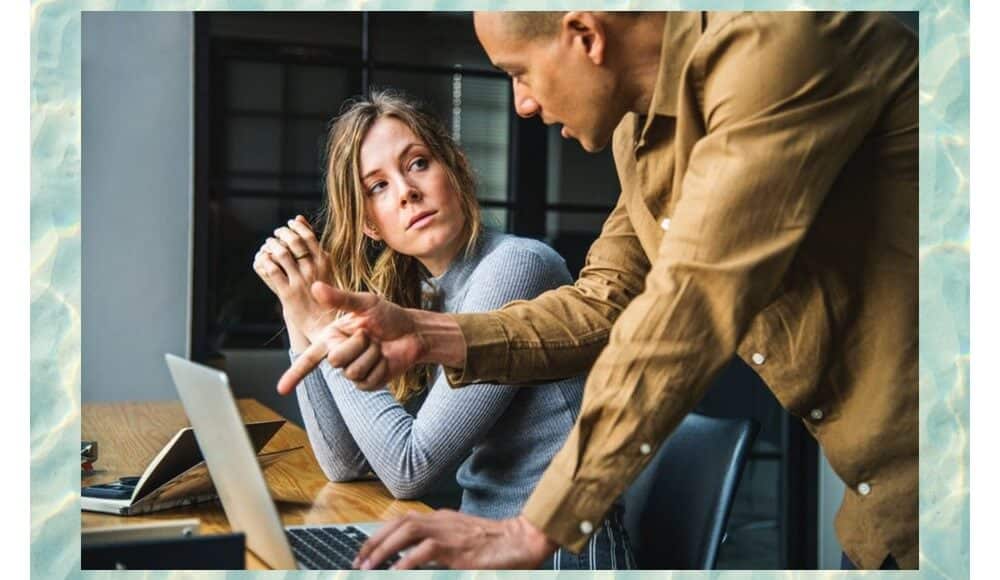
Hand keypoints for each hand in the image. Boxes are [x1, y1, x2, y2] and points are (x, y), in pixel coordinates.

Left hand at [252, 216, 333, 338]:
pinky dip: (265, 261)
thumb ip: (311, 243)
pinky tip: (263, 259)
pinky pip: (272, 271)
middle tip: (276, 234)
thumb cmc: (323, 291)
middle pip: (293, 242)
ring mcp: (300, 281)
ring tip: (269, 245)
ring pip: (281, 254)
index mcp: (324, 262)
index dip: (296, 227)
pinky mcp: (287, 293)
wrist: (322, 322)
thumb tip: (299, 217)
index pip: (308, 236)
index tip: (289, 224)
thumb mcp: (324, 266)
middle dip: (282, 234)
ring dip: (271, 246)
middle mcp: (313, 270)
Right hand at [276, 282, 426, 394]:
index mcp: (332, 337)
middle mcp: (339, 355)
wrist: (412, 332)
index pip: (309, 358)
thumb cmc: (388, 315)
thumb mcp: (366, 303)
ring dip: (372, 355)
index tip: (280, 389)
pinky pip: (368, 380)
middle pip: (336, 360)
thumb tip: (314, 287)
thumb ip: (340, 298)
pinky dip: (380, 366)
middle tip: (370, 335)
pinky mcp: (368, 383)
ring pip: (353, 371)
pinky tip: (385, 359)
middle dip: (357, 344)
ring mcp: (353, 372)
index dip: (294, 374)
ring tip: (378, 346)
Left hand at [353, 512, 557, 569]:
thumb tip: (417, 561)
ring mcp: (449, 532)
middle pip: (399, 523)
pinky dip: (406, 561)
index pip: (403, 520)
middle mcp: (442, 521)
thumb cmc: (498, 545)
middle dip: (375, 541)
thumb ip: (441, 547)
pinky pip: (424, 551)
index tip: (366, 550)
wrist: (523, 540)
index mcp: (442, 519)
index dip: (381, 534)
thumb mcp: (464, 542)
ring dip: (384, 548)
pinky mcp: (457, 547)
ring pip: (407, 531)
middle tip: (359, 561)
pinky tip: (394, 572)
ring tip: (369, 567)